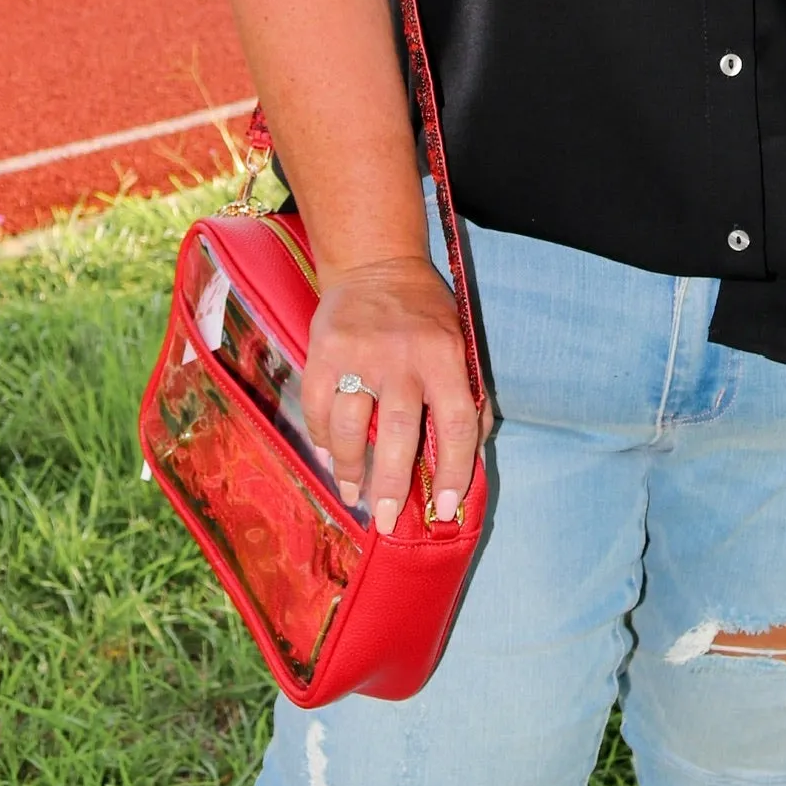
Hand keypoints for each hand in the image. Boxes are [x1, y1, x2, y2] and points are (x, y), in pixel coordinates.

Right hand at [300, 254, 487, 536]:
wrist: (376, 263)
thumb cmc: (426, 314)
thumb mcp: (461, 343)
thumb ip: (468, 397)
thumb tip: (468, 461)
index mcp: (445, 356)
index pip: (456, 424)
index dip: (455, 471)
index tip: (446, 509)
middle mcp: (403, 357)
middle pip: (398, 433)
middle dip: (391, 485)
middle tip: (385, 521)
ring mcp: (359, 354)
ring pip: (349, 425)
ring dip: (350, 468)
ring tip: (354, 494)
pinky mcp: (323, 350)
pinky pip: (317, 407)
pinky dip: (321, 438)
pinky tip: (329, 456)